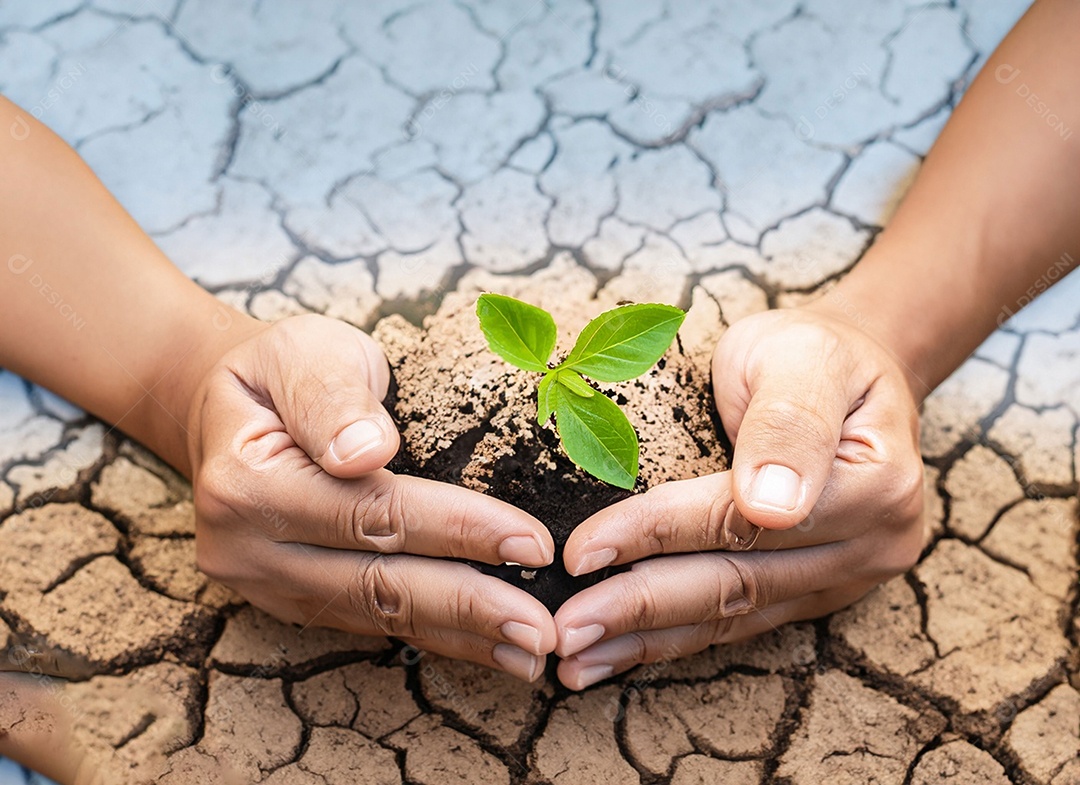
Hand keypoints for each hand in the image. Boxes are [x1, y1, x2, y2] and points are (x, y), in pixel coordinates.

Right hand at [187, 313, 555, 680]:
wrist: (227, 406)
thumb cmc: (284, 369)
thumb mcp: (305, 352)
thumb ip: (332, 396)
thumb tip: (367, 450)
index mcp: (247, 481)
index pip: (372, 512)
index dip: (457, 530)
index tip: (531, 543)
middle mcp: (245, 548)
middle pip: (376, 583)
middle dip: (469, 607)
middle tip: (543, 630)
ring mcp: (264, 582)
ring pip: (376, 616)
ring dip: (459, 636)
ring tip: (530, 653)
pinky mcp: (289, 600)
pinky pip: (369, 621)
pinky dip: (433, 634)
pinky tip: (486, 646)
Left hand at [552, 306, 926, 688]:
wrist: (851, 371)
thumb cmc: (814, 352)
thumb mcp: (803, 356)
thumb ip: (788, 423)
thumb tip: (770, 507)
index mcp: (873, 485)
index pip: (743, 519)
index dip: (657, 535)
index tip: (581, 551)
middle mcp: (869, 547)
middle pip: (737, 584)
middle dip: (639, 607)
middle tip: (564, 629)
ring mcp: (845, 578)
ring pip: (733, 617)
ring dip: (647, 641)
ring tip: (575, 661)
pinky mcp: (814, 593)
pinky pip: (738, 620)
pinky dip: (673, 638)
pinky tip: (617, 653)